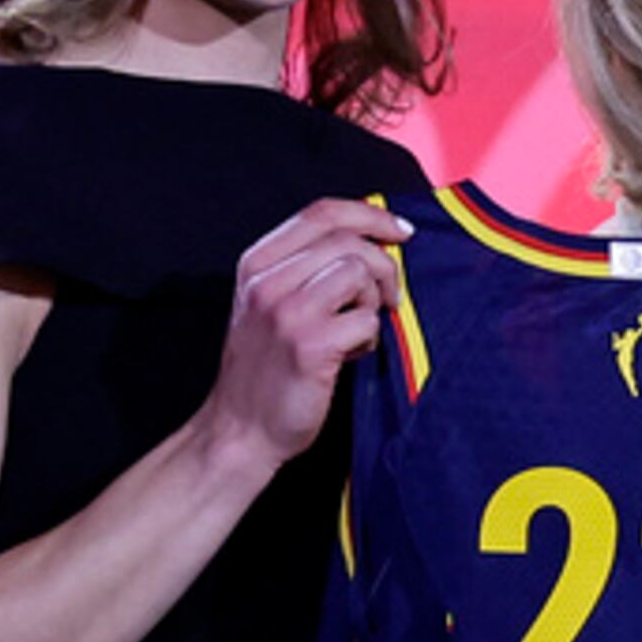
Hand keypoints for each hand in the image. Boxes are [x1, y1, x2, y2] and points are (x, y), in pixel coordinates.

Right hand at [198, 199, 409, 471]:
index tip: (401, 231)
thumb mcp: (271, 303)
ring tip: (358, 329)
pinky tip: (349, 355)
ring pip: (360, 272)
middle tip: (389, 297)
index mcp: (257, 263)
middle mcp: (267, 281)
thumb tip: (376, 237)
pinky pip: (367, 319)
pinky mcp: (309, 345)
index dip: (371, 215)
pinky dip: (369, 337)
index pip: (322, 212)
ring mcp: (286, 312)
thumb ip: (307, 267)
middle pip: (349, 240)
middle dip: (385, 265)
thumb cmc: (267, 366)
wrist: (240, 429)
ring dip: (375, 301)